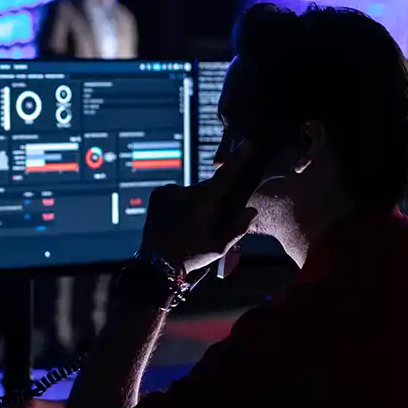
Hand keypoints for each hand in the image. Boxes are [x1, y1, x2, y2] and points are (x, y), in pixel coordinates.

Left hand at [141, 144, 257, 274]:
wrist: (156, 263)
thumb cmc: (191, 255)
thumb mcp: (219, 246)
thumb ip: (237, 227)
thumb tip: (251, 210)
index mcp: (201, 202)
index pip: (223, 177)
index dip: (237, 160)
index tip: (247, 145)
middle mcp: (183, 191)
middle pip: (206, 188)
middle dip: (211, 199)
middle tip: (207, 220)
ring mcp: (167, 191)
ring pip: (191, 192)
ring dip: (195, 201)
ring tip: (189, 224)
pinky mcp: (157, 194)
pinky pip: (176, 194)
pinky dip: (180, 202)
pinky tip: (177, 219)